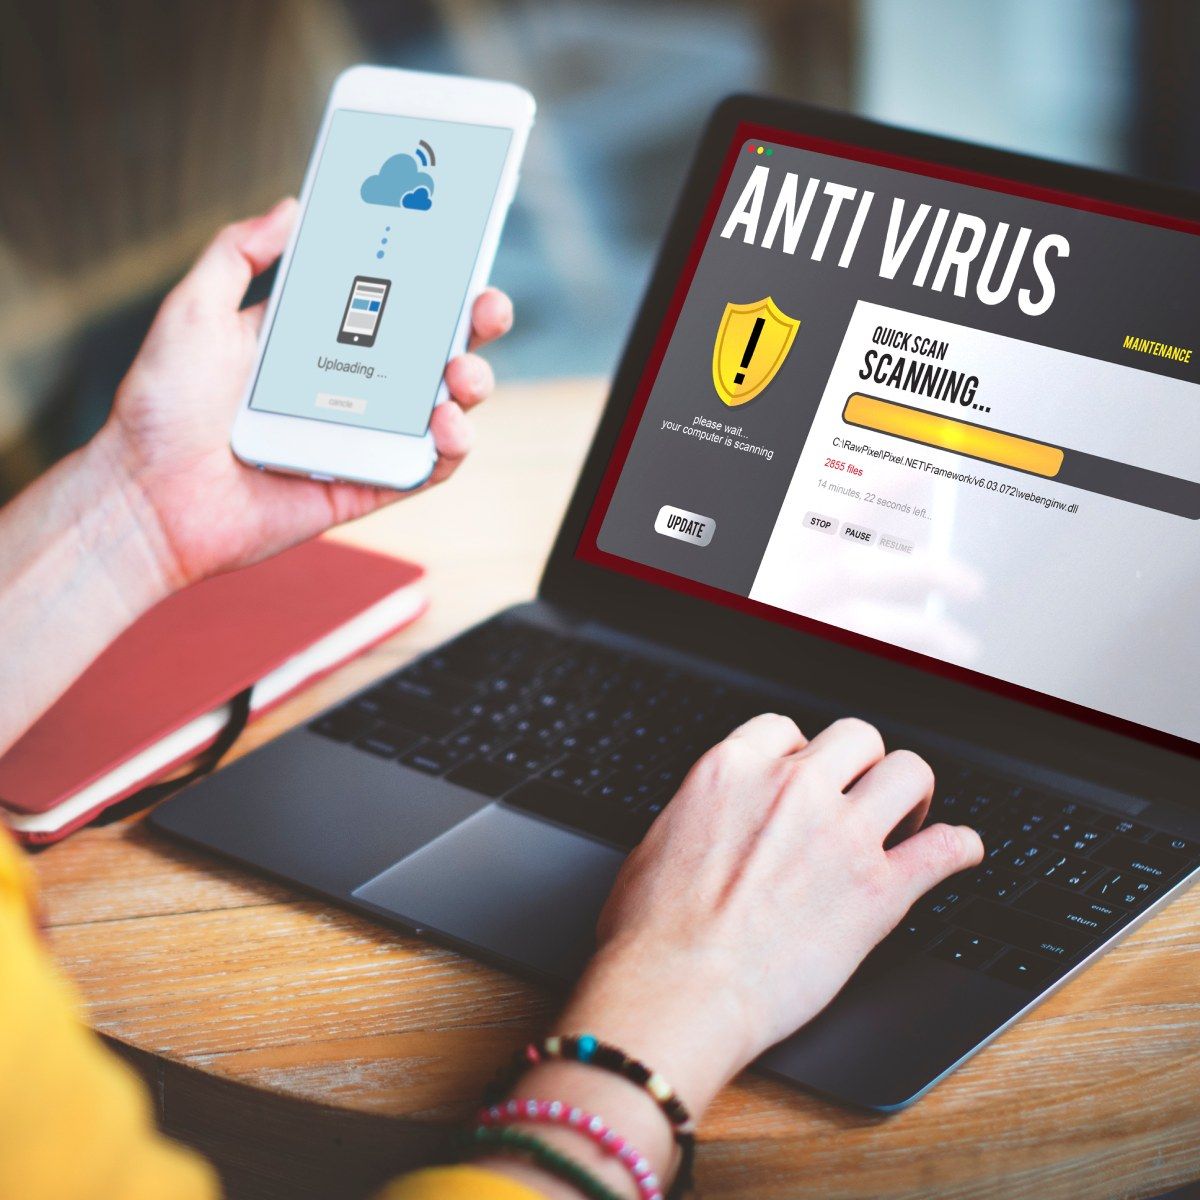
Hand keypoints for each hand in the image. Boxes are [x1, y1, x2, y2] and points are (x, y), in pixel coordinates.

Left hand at [97, 198, 513, 588]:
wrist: (148, 497)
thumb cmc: (162, 409)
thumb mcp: (193, 311)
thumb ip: (238, 254)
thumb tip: (290, 206)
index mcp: (315, 339)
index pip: (388, 300)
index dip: (428, 275)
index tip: (457, 246)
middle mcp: (349, 385)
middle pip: (431, 348)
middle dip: (472, 324)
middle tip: (486, 306)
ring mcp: (364, 436)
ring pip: (444, 406)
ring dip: (471, 383)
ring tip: (460, 373)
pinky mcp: (369, 485)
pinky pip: (429, 466)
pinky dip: (452, 446)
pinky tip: (446, 422)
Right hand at [563, 714, 983, 1112]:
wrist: (679, 991)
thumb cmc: (652, 932)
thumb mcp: (658, 841)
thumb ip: (702, 812)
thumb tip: (715, 819)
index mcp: (732, 769)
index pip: (786, 728)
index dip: (799, 754)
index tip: (805, 778)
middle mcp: (792, 787)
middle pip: (856, 737)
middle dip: (860, 765)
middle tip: (857, 798)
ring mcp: (841, 833)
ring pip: (909, 772)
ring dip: (911, 793)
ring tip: (906, 818)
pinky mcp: (879, 889)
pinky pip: (946, 848)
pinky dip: (960, 848)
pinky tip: (958, 852)